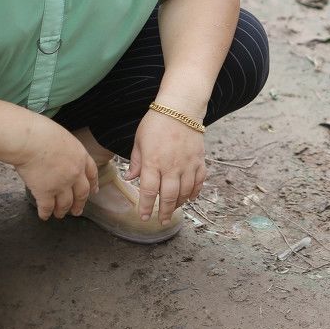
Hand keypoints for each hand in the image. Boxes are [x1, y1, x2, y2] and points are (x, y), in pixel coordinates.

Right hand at [12, 115, 97, 219]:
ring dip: (63, 211)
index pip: (92, 173)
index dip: (93, 184)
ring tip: (59, 214)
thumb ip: (66, 150)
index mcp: (81, 157)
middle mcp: (75, 173)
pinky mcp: (45, 192)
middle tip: (77, 211)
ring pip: (66, 203)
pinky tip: (44, 216)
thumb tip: (58, 154)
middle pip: (82, 193)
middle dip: (79, 203)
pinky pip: (47, 207)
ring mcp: (61, 184)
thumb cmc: (41, 132)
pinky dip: (46, 213)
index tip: (93, 191)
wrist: (29, 140)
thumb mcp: (63, 137)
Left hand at [127, 108, 207, 224]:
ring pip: (185, 192)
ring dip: (179, 203)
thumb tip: (131, 178)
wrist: (181, 108)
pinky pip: (199, 181)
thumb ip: (136, 161)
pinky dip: (195, 191)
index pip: (149, 191)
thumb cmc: (156, 122)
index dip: (146, 206)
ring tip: (174, 209)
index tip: (144, 216)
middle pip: (169, 196)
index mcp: (153, 162)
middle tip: (162, 220)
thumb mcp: (139, 140)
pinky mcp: (199, 160)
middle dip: (165, 211)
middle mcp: (171, 166)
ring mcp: (187, 164)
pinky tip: (190, 197)